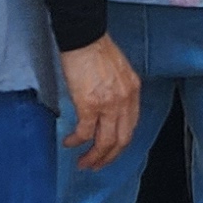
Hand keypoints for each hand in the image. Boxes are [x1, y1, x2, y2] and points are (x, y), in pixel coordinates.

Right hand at [59, 36, 140, 171]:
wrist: (84, 36)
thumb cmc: (95, 49)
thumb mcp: (117, 72)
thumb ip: (117, 91)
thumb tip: (106, 108)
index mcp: (132, 92)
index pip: (131, 126)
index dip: (120, 143)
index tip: (110, 152)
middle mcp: (125, 100)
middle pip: (121, 140)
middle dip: (108, 157)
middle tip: (96, 165)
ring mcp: (108, 104)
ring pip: (105, 142)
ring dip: (93, 156)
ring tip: (83, 162)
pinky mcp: (89, 105)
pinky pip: (85, 132)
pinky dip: (77, 141)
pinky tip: (69, 142)